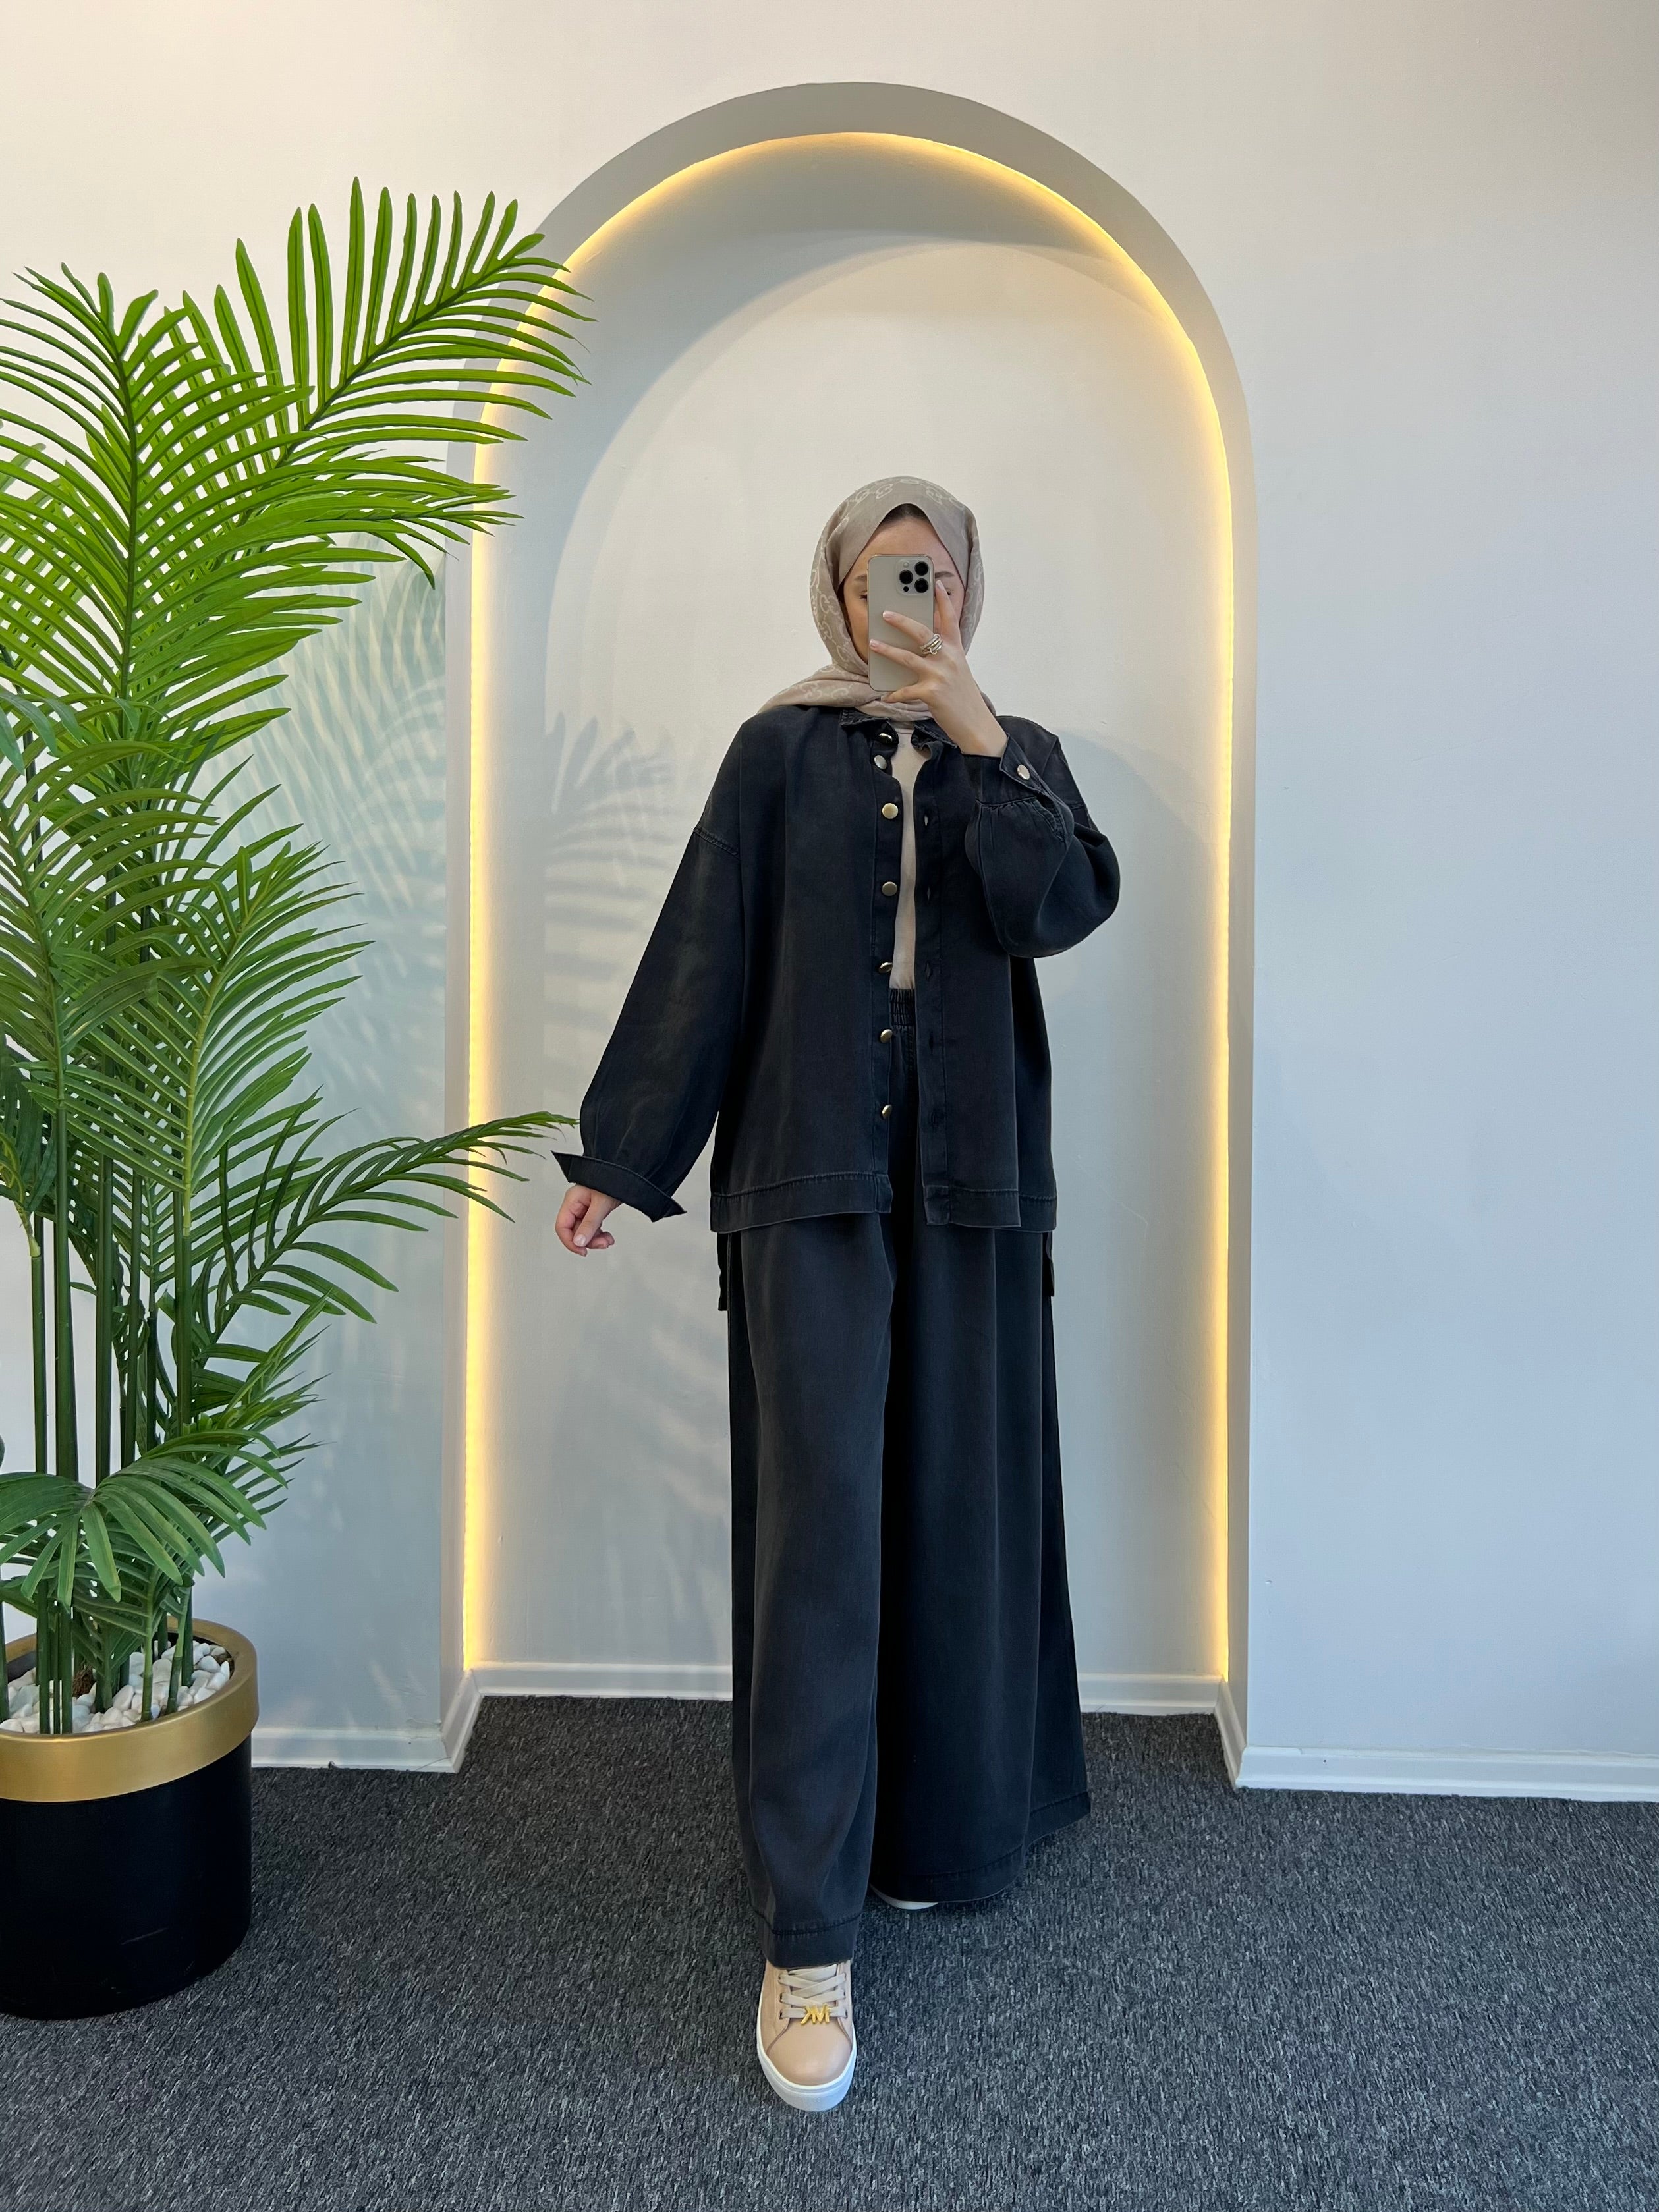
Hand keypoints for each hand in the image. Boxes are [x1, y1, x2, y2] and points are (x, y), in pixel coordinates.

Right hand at [557, 1185, 620, 1253]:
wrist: (626, 1173)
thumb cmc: (612, 1179)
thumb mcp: (600, 1204)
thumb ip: (589, 1224)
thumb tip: (579, 1242)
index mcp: (572, 1200)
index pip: (562, 1226)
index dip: (569, 1241)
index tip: (581, 1250)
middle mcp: (576, 1205)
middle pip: (574, 1231)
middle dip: (588, 1241)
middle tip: (601, 1244)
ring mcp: (585, 1208)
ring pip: (584, 1232)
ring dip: (596, 1239)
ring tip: (607, 1240)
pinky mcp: (594, 1210)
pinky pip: (592, 1228)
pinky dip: (600, 1235)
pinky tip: (607, 1237)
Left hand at [866, 579, 1006, 756]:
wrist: (975, 723)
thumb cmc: (963, 697)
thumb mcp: (957, 670)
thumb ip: (941, 657)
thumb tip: (914, 650)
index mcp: (956, 650)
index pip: (950, 619)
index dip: (943, 600)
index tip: (934, 582)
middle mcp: (948, 658)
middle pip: (922, 633)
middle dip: (902, 621)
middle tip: (886, 613)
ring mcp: (940, 675)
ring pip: (908, 658)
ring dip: (888, 651)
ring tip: (873, 645)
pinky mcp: (931, 693)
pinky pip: (905, 691)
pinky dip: (894, 694)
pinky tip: (886, 695)